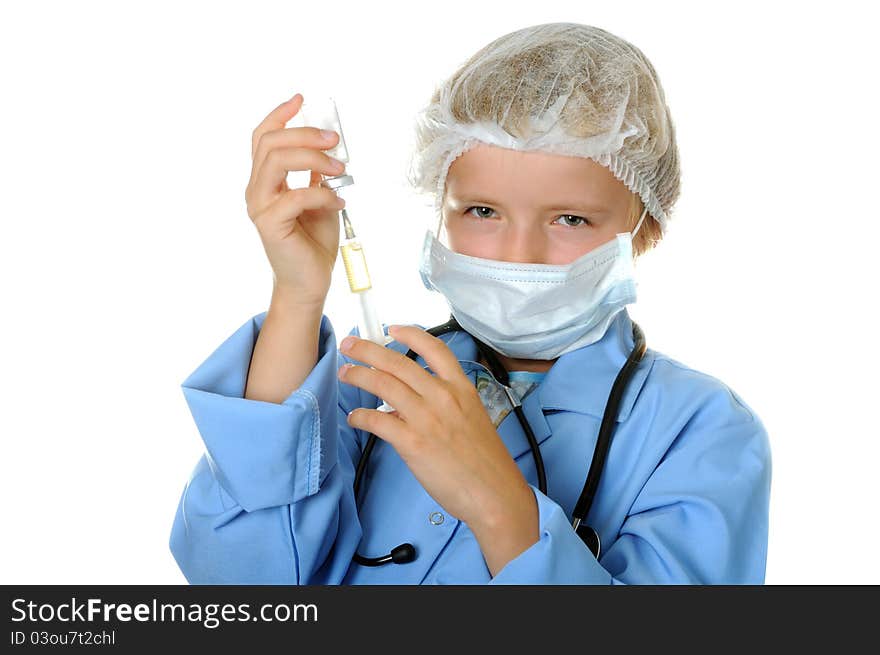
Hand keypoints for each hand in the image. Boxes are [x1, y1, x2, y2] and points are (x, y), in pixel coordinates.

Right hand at [245, 92, 346, 305]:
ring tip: (341, 170)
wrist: (310, 281)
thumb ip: (317, 173)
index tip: (302, 99)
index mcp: (264, 180)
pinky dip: (324, 194)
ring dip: (314, 159)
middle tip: (336, 141)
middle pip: (271, 143)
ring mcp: (259, 206)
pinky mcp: (270, 224)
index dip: (280, 114)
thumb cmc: (313, 241)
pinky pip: (297, 195)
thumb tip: (328, 146)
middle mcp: (256, 190)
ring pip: (277, 161)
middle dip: (306, 134)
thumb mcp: (320, 197)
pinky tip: (339, 202)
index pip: (263, 137)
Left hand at [337, 325, 538, 572]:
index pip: (434, 348)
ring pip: (383, 384)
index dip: (410, 334)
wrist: (493, 492)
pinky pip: (377, 421)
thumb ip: (443, 405)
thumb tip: (409, 405)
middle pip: (398, 362)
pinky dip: (361, 417)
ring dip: (358, 376)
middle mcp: (442, 396)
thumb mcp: (472, 418)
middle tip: (350, 344)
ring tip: (345, 373)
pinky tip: (354, 419)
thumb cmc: (486, 461)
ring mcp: (426, 418)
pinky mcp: (412, 442)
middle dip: (368, 349)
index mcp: (461, 388)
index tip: (393, 328)